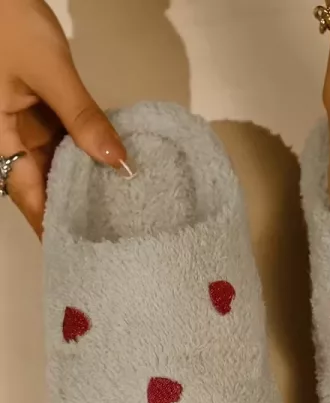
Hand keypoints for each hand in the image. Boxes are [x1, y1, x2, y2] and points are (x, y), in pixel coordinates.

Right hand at [0, 0, 130, 237]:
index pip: (28, 196)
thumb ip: (83, 117)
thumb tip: (118, 163)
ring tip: (119, 212)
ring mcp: (25, 126)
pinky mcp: (40, 112)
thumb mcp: (49, 71)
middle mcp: (9, 140)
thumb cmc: (8, 23)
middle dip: (73, 211)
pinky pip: (64, 142)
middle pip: (42, 186)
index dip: (52, 226)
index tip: (80, 253)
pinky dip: (86, 156)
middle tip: (113, 238)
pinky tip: (112, 170)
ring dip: (84, 185)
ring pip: (55, 167)